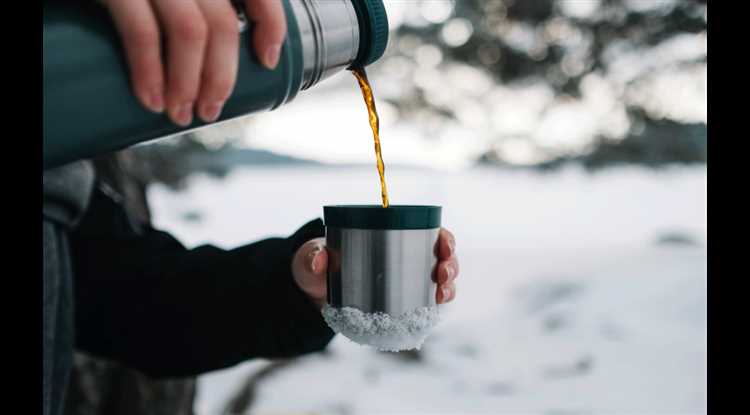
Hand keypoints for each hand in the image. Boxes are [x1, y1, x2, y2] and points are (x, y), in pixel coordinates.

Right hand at [102, 0, 286, 124]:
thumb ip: (189, 5)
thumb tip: (214, 57)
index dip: (270, 24)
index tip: (268, 60)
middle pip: (220, 23)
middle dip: (221, 76)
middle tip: (210, 110)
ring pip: (190, 31)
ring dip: (190, 83)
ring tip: (181, 114)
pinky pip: (142, 32)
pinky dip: (150, 72)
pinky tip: (151, 99)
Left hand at [291, 228, 458, 309]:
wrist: (312, 295)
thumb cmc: (316, 266)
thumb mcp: (311, 259)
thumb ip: (312, 256)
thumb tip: (319, 260)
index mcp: (388, 236)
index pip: (427, 231)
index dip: (444, 237)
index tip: (444, 243)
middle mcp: (403, 257)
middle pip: (440, 257)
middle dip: (450, 263)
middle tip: (443, 272)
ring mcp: (405, 282)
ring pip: (438, 281)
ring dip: (448, 286)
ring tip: (442, 293)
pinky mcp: (401, 304)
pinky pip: (427, 304)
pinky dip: (436, 305)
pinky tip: (437, 308)